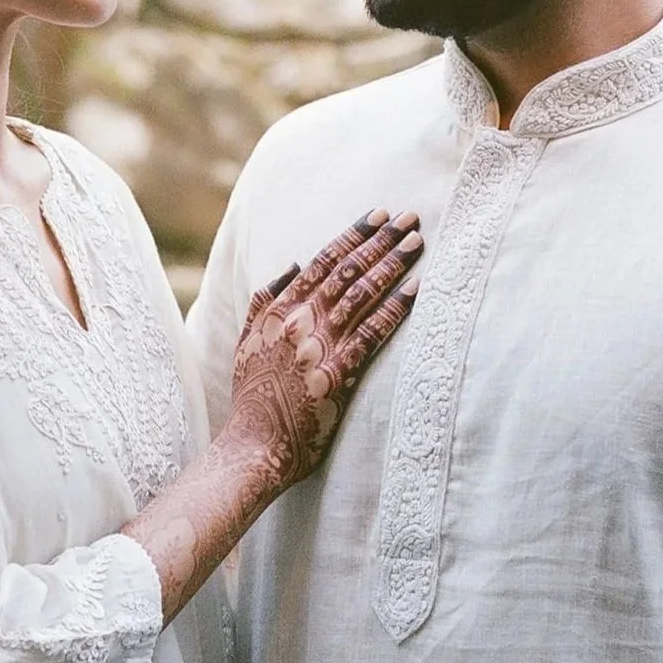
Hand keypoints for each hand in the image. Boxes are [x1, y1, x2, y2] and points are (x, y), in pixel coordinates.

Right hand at [225, 209, 420, 487]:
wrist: (254, 446)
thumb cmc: (252, 398)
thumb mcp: (245, 342)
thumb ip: (264, 300)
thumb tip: (292, 264)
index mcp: (278, 312)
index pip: (321, 263)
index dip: (352, 235)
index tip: (378, 216)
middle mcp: (299, 323)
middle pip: (347, 272)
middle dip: (380, 241)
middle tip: (410, 219)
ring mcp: (319, 348)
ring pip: (361, 296)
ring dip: (392, 265)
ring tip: (417, 243)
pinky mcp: (338, 375)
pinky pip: (372, 334)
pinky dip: (395, 308)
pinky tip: (416, 288)